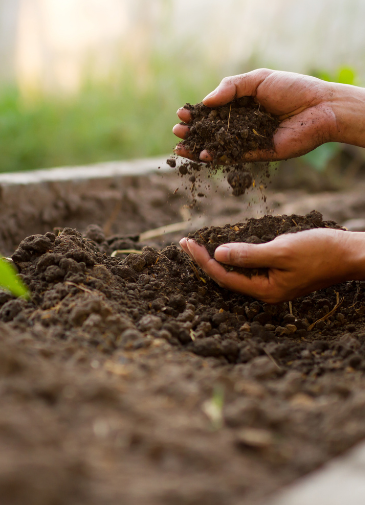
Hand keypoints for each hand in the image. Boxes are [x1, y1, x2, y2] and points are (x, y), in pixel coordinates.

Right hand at [173, 68, 337, 161]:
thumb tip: (206, 102)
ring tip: (180, 147)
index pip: (213, 111)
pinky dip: (216, 157)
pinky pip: (232, 157)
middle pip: (211, 130)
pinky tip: (202, 155)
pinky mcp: (256, 154)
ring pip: (217, 146)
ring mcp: (247, 140)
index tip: (181, 113)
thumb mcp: (258, 79)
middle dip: (193, 131)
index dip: (197, 113)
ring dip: (198, 148)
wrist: (320, 108)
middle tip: (177, 131)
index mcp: (241, 105)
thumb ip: (231, 87)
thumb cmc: (292, 88)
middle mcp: (242, 124)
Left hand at [179, 229, 364, 302]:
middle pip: (226, 277)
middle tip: (185, 243)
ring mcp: (272, 284)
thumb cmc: (320, 252)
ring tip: (197, 246)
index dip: (203, 260)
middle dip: (204, 260)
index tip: (187, 244)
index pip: (223, 276)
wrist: (350, 254)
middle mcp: (265, 292)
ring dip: (216, 259)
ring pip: (236, 273)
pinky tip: (225, 249)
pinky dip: (234, 257)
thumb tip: (219, 254)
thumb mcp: (281, 251)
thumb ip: (249, 255)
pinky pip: (249, 268)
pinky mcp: (278, 275)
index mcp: (265, 291)